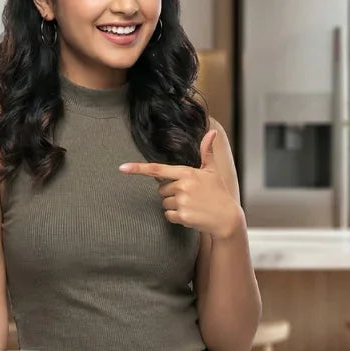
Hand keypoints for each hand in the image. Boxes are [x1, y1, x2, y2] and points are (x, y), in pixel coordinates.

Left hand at [118, 128, 244, 240]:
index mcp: (188, 173)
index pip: (157, 170)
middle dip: (171, 193)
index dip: (138, 168)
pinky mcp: (182, 216)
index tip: (122, 168)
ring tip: (191, 205)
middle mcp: (183, 186)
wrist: (227, 218)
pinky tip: (190, 215)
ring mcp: (182, 202)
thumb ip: (206, 152)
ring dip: (174, 205)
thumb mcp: (212, 171)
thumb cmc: (218, 192)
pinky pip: (168, 215)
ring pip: (164, 203)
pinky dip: (176, 217)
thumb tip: (211, 132)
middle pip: (161, 190)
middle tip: (189, 195)